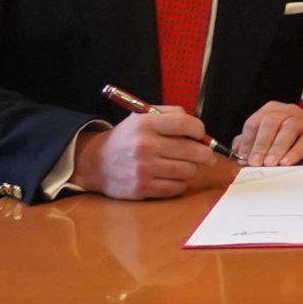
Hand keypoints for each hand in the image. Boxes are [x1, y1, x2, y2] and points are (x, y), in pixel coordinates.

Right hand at [69, 108, 222, 198]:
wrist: (95, 163)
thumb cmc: (125, 139)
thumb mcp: (141, 117)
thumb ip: (169, 115)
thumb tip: (196, 127)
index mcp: (145, 124)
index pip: (186, 124)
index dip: (199, 130)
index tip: (200, 134)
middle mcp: (145, 145)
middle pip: (192, 150)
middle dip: (205, 153)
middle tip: (207, 156)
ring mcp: (144, 169)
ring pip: (188, 170)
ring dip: (191, 168)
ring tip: (185, 166)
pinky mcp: (143, 188)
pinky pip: (177, 187)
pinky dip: (180, 183)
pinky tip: (173, 178)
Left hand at [230, 102, 302, 167]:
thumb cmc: (289, 140)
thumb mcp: (267, 140)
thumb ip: (250, 143)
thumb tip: (237, 152)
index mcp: (271, 110)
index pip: (254, 123)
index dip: (248, 141)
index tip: (243, 158)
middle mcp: (287, 110)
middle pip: (270, 123)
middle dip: (261, 144)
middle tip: (256, 162)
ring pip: (289, 129)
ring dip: (277, 148)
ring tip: (271, 164)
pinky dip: (296, 151)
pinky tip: (287, 162)